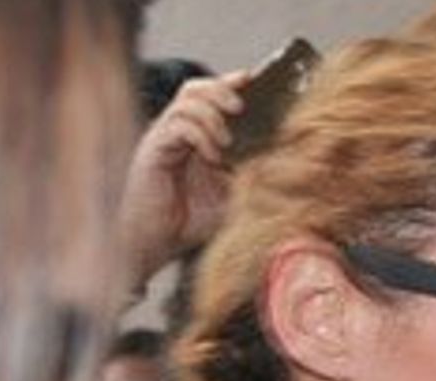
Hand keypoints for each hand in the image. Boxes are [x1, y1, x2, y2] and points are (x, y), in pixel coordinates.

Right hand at [119, 70, 251, 289]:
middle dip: (221, 90)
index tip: (253, 78)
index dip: (230, 84)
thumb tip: (282, 160)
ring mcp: (163, 140)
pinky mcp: (153, 151)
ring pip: (186, 103)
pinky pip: (176, 126)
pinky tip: (212, 156)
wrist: (153, 246)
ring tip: (228, 142)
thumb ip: (250, 176)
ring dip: (213, 116)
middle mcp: (176, 133)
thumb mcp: (232, 196)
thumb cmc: (187, 224)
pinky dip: (200, 135)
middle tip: (241, 107)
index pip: (210, 97)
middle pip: (195, 89)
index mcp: (195, 138)